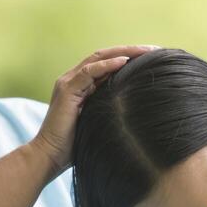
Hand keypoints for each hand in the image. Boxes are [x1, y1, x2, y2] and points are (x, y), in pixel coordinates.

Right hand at [27, 45, 155, 174]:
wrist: (50, 157)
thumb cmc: (75, 145)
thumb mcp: (99, 121)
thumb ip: (110, 107)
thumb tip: (138, 104)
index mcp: (81, 85)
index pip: (107, 63)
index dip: (129, 57)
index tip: (153, 57)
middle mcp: (73, 79)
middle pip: (104, 55)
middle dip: (131, 50)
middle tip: (155, 49)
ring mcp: (68, 83)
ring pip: (98, 58)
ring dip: (124, 53)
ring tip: (146, 51)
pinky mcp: (66, 91)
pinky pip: (88, 72)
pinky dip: (107, 65)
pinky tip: (125, 62)